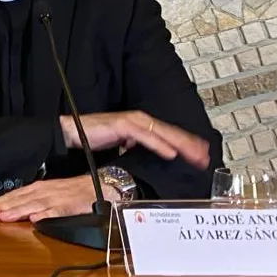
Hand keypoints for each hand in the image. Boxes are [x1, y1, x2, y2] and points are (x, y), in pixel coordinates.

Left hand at [0, 175, 98, 222]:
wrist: (105, 186)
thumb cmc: (77, 191)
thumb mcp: (53, 193)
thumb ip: (36, 200)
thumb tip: (18, 210)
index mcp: (41, 189)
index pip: (15, 195)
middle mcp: (46, 192)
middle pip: (21, 199)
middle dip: (2, 206)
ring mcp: (59, 198)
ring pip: (35, 205)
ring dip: (19, 210)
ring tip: (3, 216)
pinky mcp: (73, 206)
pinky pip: (60, 211)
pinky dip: (48, 214)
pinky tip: (37, 219)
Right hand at [61, 111, 210, 169]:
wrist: (70, 132)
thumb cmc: (92, 137)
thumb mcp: (119, 144)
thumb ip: (134, 146)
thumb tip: (147, 154)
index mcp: (140, 125)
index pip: (168, 134)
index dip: (186, 144)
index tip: (201, 154)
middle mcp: (139, 120)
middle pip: (171, 132)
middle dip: (191, 144)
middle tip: (206, 157)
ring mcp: (132, 121)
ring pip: (163, 133)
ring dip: (181, 145)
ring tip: (195, 156)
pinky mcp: (122, 125)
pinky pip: (145, 136)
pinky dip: (159, 144)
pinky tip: (171, 153)